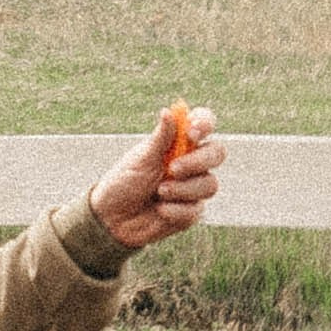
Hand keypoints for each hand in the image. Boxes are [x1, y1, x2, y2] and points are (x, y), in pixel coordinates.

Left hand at [89, 108, 223, 253]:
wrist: (113, 219)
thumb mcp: (141, 158)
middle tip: (173, 169)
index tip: (192, 133)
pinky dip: (176, 210)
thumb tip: (168, 111)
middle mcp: (191, 162)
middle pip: (217, 153)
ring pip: (210, 184)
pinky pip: (196, 209)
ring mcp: (193, 187)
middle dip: (198, 161)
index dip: (204, 124)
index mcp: (179, 142)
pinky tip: (160, 210)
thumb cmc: (125, 182)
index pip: (203, 124)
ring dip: (183, 189)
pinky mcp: (192, 211)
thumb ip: (160, 138)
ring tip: (159, 192)